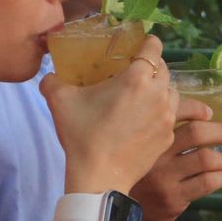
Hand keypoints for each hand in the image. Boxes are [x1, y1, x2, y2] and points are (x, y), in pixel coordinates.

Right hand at [42, 36, 177, 194]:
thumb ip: (53, 81)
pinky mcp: (168, 137)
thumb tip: (49, 76)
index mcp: (136, 78)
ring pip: (172, 92)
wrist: (99, 177)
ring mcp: (167, 118)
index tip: (140, 46)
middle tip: (136, 72)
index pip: (153, 47)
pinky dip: (162, 114)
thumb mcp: (60, 101)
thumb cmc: (82, 136)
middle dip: (152, 67)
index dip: (148, 43)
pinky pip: (171, 117)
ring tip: (144, 96)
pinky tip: (147, 120)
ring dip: (161, 90)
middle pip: (164, 69)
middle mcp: (158, 94)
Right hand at [131, 99, 221, 220]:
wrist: (117, 216)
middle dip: (221, 132)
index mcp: (146, 137)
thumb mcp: (139, 152)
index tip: (209, 113)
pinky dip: (218, 178)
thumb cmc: (136, 178)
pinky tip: (216, 178)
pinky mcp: (172, 198)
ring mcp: (164, 177)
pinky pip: (207, 182)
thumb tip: (200, 119)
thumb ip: (158, 136)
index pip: (175, 111)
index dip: (197, 108)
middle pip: (197, 132)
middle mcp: (154, 155)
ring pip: (206, 158)